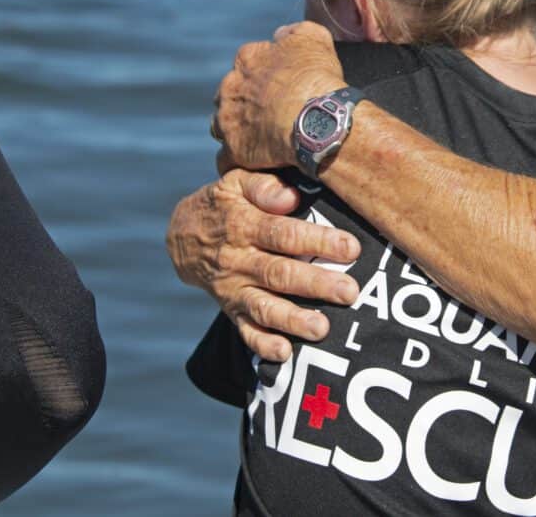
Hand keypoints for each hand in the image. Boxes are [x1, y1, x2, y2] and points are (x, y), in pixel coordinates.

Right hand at [167, 168, 361, 361]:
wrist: (184, 235)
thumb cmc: (225, 203)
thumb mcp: (236, 182)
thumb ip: (264, 186)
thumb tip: (291, 197)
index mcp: (244, 225)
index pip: (284, 234)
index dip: (317, 242)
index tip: (351, 248)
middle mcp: (239, 260)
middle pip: (279, 274)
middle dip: (316, 284)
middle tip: (349, 292)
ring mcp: (235, 289)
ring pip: (265, 307)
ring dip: (293, 320)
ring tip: (322, 329)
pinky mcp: (232, 310)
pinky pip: (246, 331)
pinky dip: (263, 344)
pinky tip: (284, 353)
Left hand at [212, 22, 345, 170]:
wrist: (317, 120)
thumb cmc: (317, 78)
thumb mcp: (312, 37)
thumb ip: (292, 32)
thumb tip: (280, 34)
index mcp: (247, 59)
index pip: (246, 64)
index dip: (263, 76)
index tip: (278, 87)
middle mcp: (230, 87)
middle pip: (230, 95)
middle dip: (244, 103)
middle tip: (269, 114)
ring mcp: (227, 120)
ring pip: (222, 125)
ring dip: (236, 130)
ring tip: (261, 140)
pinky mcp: (233, 150)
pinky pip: (226, 159)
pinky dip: (236, 161)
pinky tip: (253, 163)